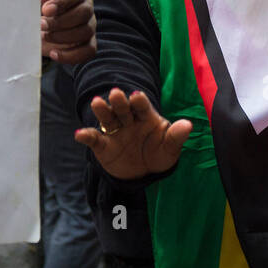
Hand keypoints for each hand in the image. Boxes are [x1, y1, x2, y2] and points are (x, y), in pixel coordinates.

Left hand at [40, 0, 94, 62]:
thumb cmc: (36, 0)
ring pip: (86, 31)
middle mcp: (86, 3)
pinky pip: (88, 51)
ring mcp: (89, 23)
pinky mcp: (87, 42)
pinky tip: (53, 53)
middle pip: (84, 12)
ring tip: (44, 36)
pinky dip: (71, 55)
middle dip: (61, 21)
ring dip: (63, 36)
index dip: (63, 0)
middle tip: (41, 25)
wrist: (34, 18)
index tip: (46, 10)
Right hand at [74, 88, 191, 180]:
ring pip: (107, 118)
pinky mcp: (103, 145)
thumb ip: (176, 136)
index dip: (139, 101)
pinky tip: (79, 135)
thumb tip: (188, 125)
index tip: (136, 96)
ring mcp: (115, 132)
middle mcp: (128, 120)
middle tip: (116, 93)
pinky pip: (94, 139)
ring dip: (102, 110)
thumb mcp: (170, 148)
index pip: (142, 106)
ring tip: (97, 103)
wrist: (144, 174)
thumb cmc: (159, 154)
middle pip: (123, 108)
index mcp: (146, 116)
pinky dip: (86, 136)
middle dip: (120, 101)